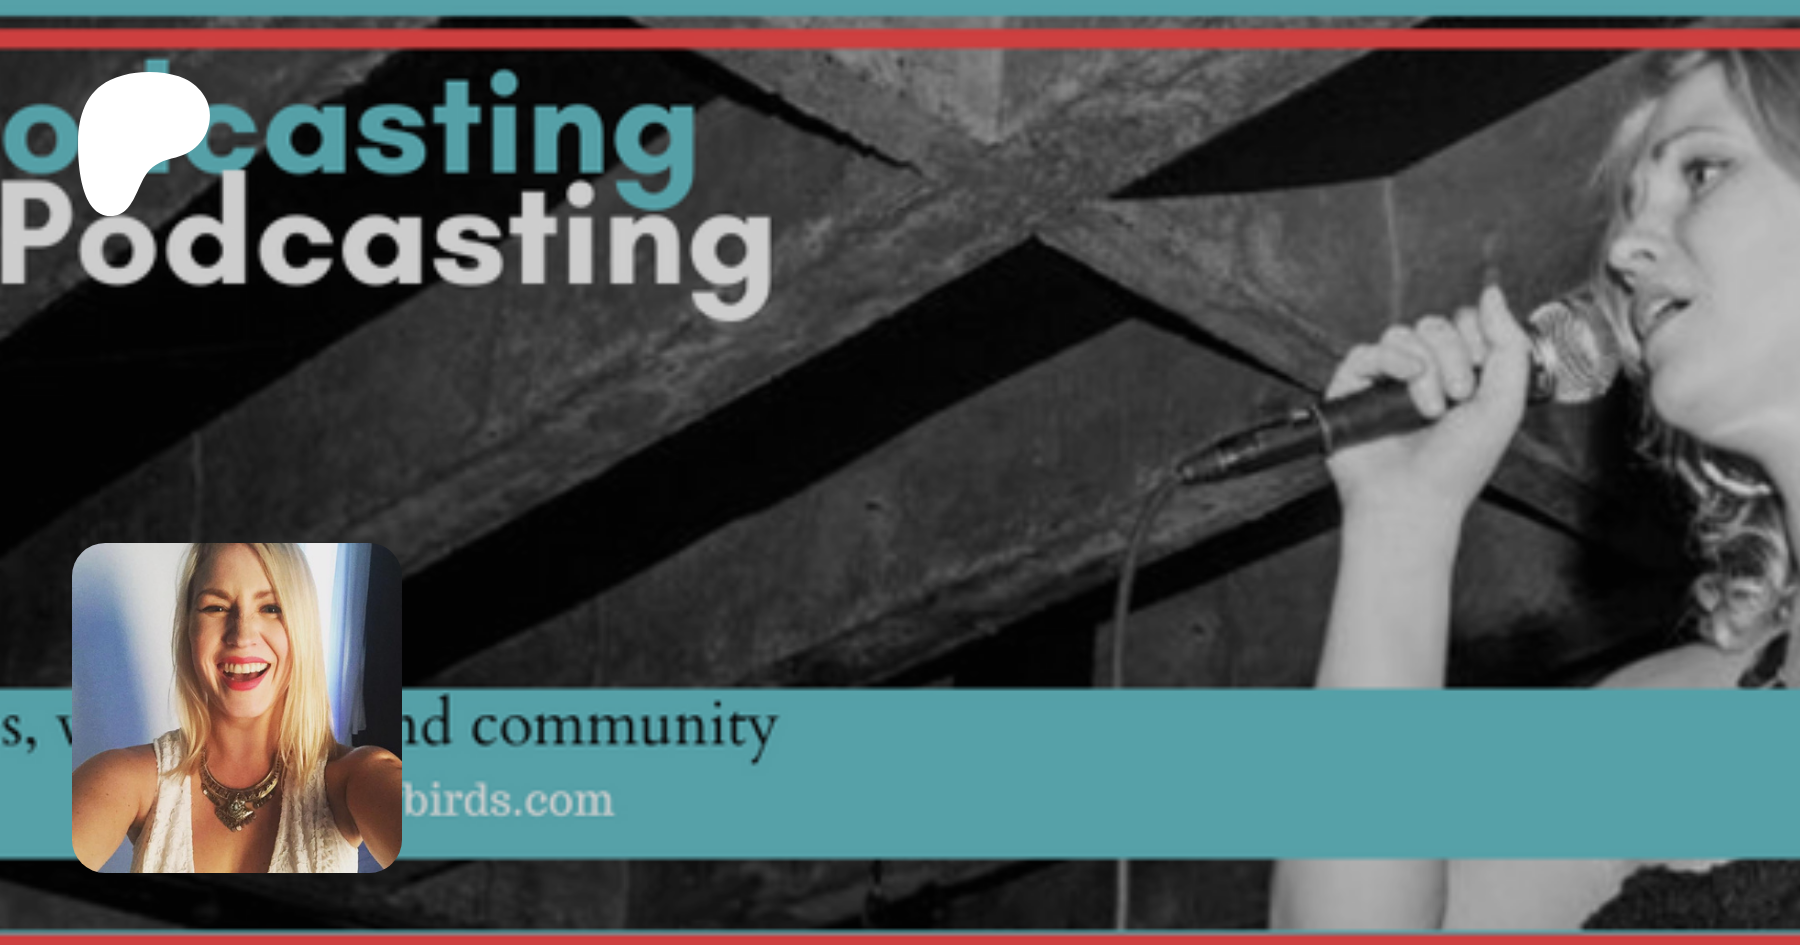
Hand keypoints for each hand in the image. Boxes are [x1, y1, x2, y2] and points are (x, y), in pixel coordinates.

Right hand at [1325, 285, 1531, 521]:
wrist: (1414, 501)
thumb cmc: (1458, 465)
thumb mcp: (1505, 402)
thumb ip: (1508, 343)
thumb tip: (1492, 292)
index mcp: (1460, 375)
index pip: (1464, 323)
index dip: (1477, 338)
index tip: (1482, 374)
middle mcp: (1422, 374)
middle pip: (1435, 325)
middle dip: (1453, 357)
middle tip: (1459, 398)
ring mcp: (1385, 381)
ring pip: (1403, 333)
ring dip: (1424, 367)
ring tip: (1429, 407)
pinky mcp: (1352, 389)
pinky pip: (1368, 350)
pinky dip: (1390, 360)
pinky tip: (1403, 381)